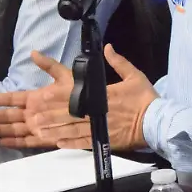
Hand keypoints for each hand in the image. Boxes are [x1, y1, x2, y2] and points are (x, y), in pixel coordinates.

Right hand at [0, 50, 76, 147]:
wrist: (94, 110)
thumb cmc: (80, 92)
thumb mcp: (64, 75)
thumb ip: (48, 65)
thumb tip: (33, 53)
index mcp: (36, 98)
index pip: (12, 98)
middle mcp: (33, 113)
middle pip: (8, 115)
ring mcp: (38, 126)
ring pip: (13, 128)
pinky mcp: (45, 139)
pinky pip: (27, 141)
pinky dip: (14, 142)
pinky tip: (1, 142)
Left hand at [32, 44, 156, 150]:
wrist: (157, 122)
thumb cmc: (146, 99)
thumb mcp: (134, 76)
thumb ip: (119, 62)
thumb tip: (107, 48)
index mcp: (104, 95)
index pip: (76, 96)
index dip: (57, 98)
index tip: (42, 97)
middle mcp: (98, 112)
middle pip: (70, 114)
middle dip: (50, 116)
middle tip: (33, 117)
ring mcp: (100, 128)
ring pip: (73, 130)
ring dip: (56, 130)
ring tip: (40, 131)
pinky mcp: (104, 140)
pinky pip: (84, 143)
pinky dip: (71, 144)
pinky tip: (59, 143)